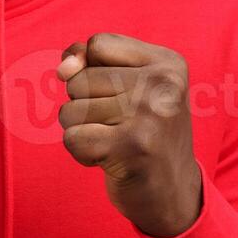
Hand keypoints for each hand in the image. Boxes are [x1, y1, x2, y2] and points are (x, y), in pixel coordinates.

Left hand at [58, 33, 205, 237]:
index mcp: (168, 63)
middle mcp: (164, 84)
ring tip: (115, 141)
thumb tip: (64, 68)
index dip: (91, 70)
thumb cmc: (142, 133)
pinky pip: (73, 138)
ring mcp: (150, 116)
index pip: (97, 44)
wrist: (173, 193)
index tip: (119, 95)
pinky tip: (109, 159)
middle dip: (85, 106)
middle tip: (119, 126)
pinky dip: (82, 153)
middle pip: (80, 79)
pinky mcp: (132, 148)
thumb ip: (89, 62)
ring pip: (71, 109)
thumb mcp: (127, 87)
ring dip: (82, 130)